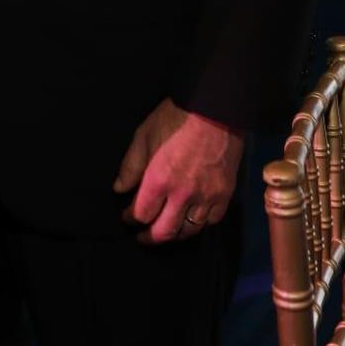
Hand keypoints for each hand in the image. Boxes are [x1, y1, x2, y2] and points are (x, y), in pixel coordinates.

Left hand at [113, 98, 243, 244]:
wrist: (214, 108)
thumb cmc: (175, 118)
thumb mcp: (143, 136)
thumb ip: (130, 166)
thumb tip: (119, 190)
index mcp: (159, 180)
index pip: (141, 214)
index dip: (131, 219)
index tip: (127, 217)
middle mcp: (183, 194)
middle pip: (164, 231)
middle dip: (149, 237)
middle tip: (142, 236)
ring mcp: (206, 196)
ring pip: (189, 230)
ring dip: (175, 234)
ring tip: (166, 230)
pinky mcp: (225, 194)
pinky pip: (212, 221)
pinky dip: (200, 224)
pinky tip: (192, 219)